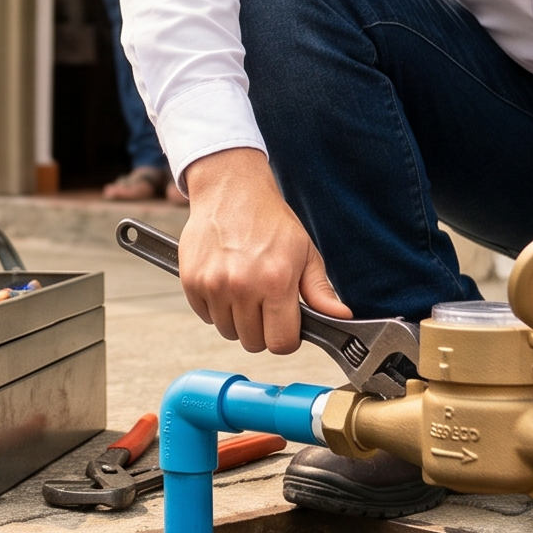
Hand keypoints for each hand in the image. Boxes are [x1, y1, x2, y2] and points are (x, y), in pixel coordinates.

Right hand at [176, 148, 350, 353]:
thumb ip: (320, 291)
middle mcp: (243, 286)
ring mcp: (214, 284)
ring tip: (244, 290)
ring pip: (228, 331)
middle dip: (262, 329)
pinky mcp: (192, 281)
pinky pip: (204, 316)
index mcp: (276, 281)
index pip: (281, 343)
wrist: (231, 189)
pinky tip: (225, 283)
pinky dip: (215, 307)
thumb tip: (340, 317)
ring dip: (237, 319)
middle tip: (264, 303)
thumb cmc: (269, 219)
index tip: (284, 325)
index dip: (286, 338)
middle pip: (253, 342)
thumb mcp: (304, 252)